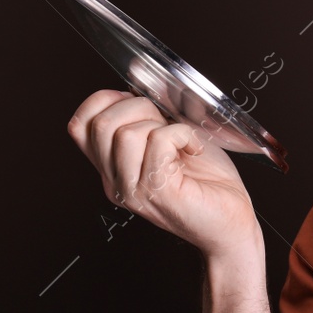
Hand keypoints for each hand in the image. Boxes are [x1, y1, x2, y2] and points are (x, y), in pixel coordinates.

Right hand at [67, 89, 260, 258]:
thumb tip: (152, 86)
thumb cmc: (209, 187)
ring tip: (181, 141)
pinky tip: (193, 149)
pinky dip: (182, 134)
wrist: (232, 226)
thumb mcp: (174, 144)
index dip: (105, 101)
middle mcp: (117, 181)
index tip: (139, 102)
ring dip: (161, 124)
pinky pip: (159, 142)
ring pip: (125, 133)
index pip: (79, 126)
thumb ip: (153, 121)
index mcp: (114, 168)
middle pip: (100, 124)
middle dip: (138, 108)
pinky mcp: (158, 192)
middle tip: (167, 124)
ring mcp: (134, 190)